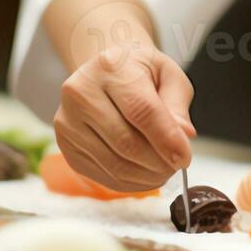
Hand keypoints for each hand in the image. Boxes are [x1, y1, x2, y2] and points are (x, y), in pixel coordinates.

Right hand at [53, 43, 195, 192]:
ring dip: (147, 176)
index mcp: (110, 67)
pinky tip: (145, 173)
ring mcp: (68, 122)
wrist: (105, 71)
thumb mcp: (168, 75)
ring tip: (165, 170)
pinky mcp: (66, 146)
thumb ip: (177, 104)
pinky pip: (103, 176)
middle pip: (126, 143)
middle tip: (177, 165)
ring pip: (115, 164)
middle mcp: (81, 93)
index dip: (166, 139)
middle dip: (159, 162)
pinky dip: (130, 183)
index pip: (141, 110)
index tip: (184, 158)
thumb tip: (183, 135)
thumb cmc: (139, 72)